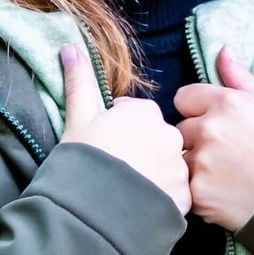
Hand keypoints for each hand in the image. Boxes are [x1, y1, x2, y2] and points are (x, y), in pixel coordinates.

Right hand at [59, 42, 189, 214]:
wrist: (90, 207)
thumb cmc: (82, 158)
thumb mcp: (78, 116)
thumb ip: (79, 81)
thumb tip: (69, 47)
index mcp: (146, 111)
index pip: (138, 117)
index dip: (119, 132)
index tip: (107, 148)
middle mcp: (170, 134)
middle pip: (157, 142)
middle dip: (142, 153)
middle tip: (118, 172)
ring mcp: (179, 167)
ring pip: (169, 169)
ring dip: (155, 178)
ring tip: (130, 193)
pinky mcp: (183, 198)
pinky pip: (177, 196)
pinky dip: (163, 201)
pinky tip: (142, 206)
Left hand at [175, 44, 253, 230]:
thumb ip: (240, 77)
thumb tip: (222, 51)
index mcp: (225, 102)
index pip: (183, 98)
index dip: (197, 110)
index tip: (213, 121)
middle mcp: (209, 130)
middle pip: (180, 130)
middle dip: (195, 139)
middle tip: (222, 152)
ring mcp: (202, 163)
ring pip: (181, 161)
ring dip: (195, 166)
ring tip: (223, 174)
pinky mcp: (199, 195)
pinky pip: (187, 189)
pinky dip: (201, 192)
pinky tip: (223, 192)